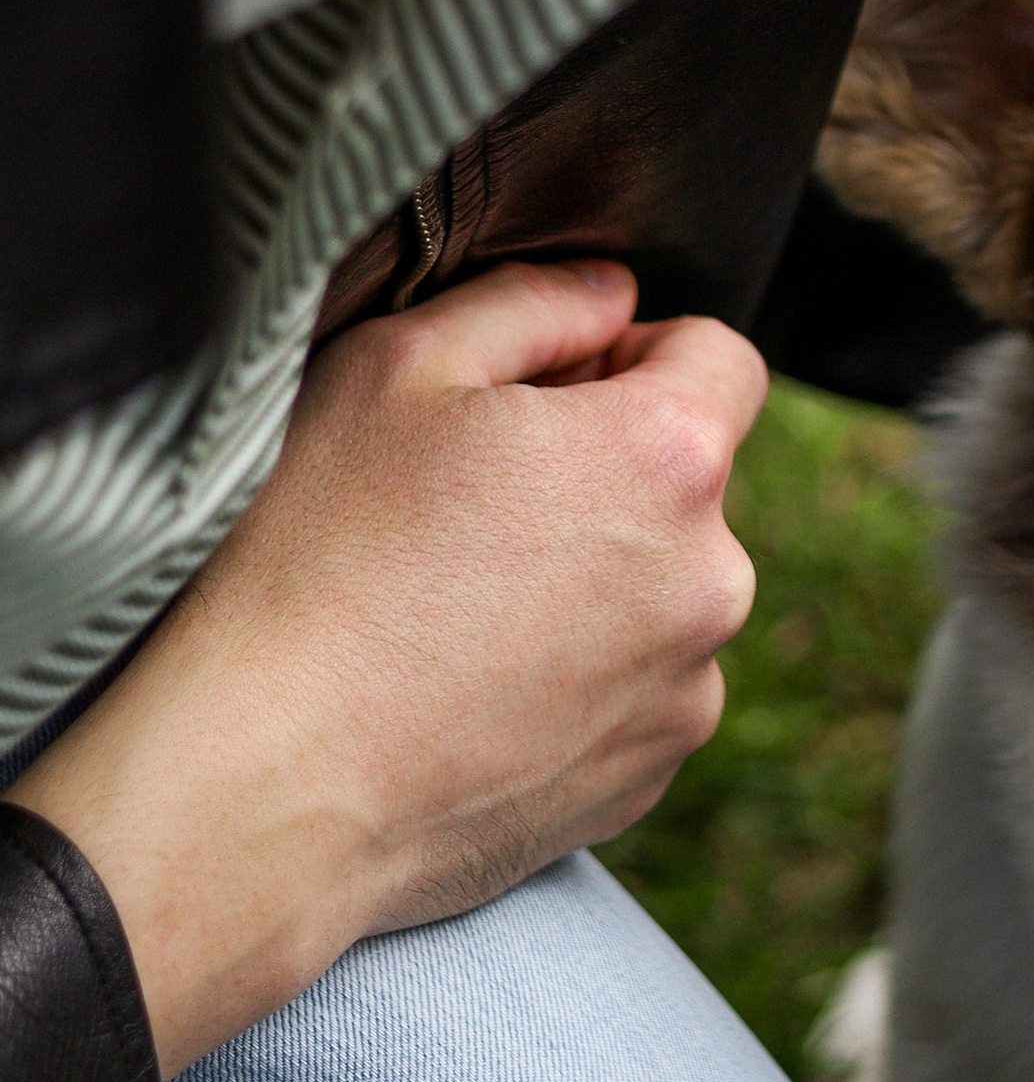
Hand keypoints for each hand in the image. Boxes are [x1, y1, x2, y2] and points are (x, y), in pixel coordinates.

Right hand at [17, 263, 766, 1072]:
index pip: (722, 359)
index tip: (549, 391)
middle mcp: (712, 578)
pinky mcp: (648, 778)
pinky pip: (636, 692)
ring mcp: (686, 691)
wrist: (263, 783)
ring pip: (663, 592)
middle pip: (688, 483)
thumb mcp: (395, 368)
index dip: (632, 354)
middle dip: (606, 473)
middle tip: (471, 506)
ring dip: (598, 581)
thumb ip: (532, 301)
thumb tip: (611, 298)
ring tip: (457, 609)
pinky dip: (577, 679)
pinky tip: (469, 686)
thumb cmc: (316, 561)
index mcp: (667, 458)